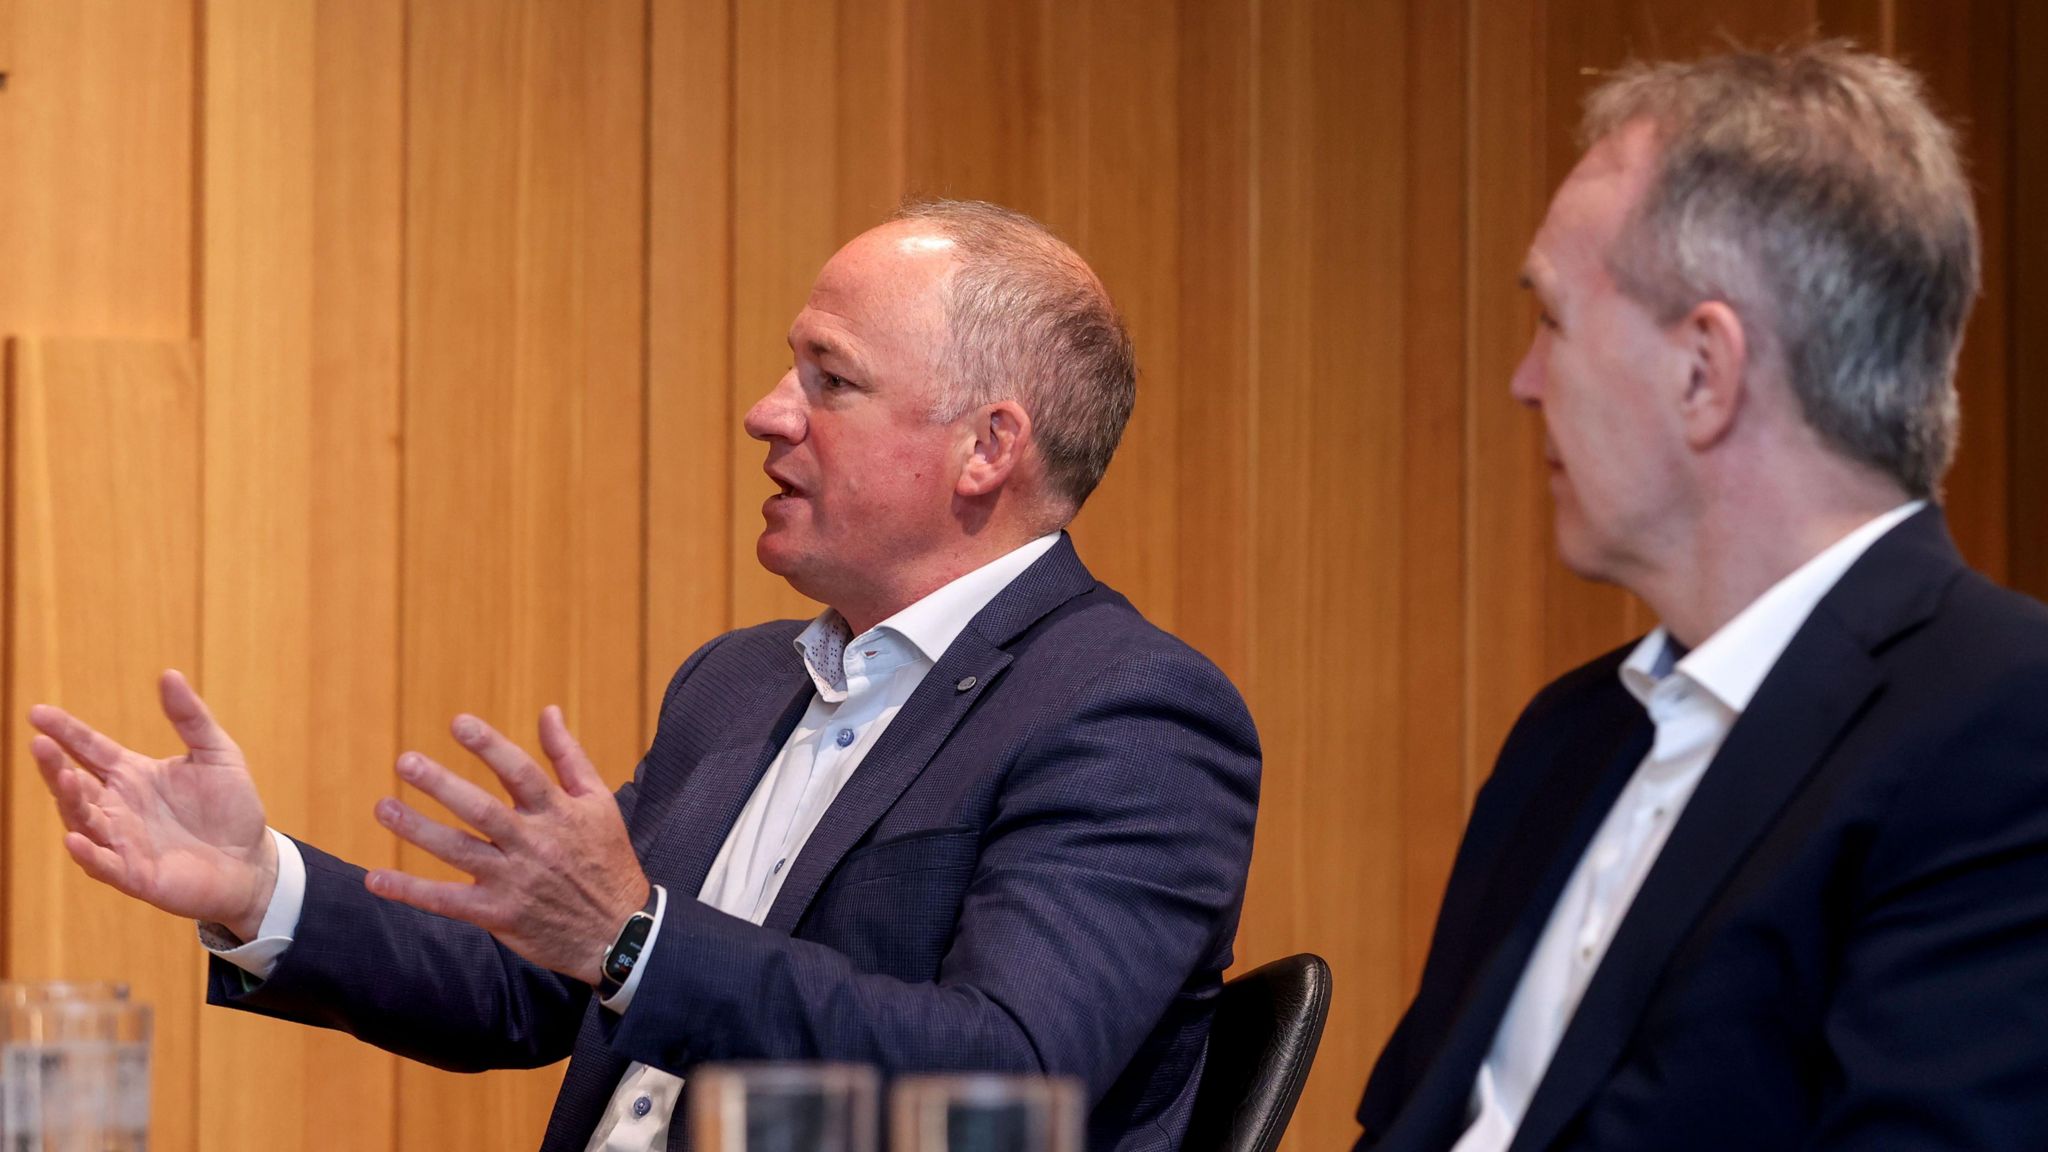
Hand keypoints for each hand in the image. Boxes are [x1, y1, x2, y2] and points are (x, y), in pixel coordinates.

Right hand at [27, 670, 279, 941]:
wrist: (252, 860)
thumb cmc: (232, 807)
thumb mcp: (216, 753)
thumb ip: (191, 717)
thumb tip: (169, 674)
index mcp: (132, 775)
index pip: (89, 749)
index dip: (65, 731)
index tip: (38, 712)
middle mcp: (118, 806)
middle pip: (74, 784)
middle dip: (55, 765)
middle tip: (39, 743)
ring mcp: (122, 841)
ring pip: (82, 820)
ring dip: (69, 801)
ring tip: (63, 778)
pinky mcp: (134, 874)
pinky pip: (103, 863)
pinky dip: (88, 853)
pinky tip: (75, 838)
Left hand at [365, 707, 647, 986]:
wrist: (618, 931)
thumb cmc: (606, 859)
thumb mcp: (599, 802)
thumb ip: (569, 755)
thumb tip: (547, 711)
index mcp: (558, 813)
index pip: (521, 773)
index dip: (489, 747)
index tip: (457, 722)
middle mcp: (534, 844)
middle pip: (482, 811)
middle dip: (442, 785)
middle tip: (405, 762)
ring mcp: (514, 880)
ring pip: (458, 851)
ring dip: (417, 829)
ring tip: (383, 807)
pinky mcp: (498, 914)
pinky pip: (447, 902)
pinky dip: (411, 891)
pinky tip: (376, 879)